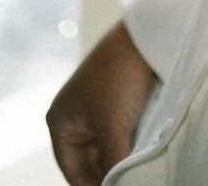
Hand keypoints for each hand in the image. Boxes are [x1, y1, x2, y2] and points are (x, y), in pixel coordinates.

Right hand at [47, 21, 156, 185]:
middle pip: (90, 163)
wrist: (146, 35)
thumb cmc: (120, 78)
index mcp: (60, 122)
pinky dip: (129, 148)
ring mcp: (96, 110)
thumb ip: (113, 165)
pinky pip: (120, 137)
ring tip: (136, 173)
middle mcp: (74, 117)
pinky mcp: (117, 104)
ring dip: (121, 162)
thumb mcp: (113, 128)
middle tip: (129, 182)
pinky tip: (142, 157)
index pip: (73, 172)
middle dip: (108, 175)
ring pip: (107, 151)